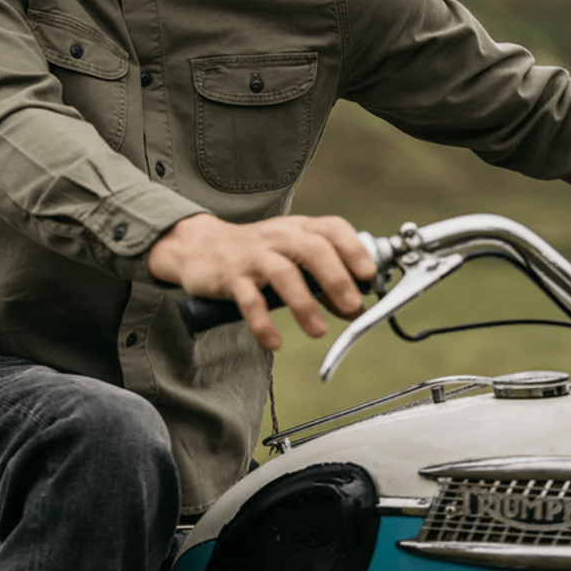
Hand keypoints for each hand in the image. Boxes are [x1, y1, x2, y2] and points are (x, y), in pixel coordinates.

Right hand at [147, 213, 375, 350]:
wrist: (202, 247)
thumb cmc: (259, 253)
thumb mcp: (292, 255)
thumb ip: (324, 277)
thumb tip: (358, 306)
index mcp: (299, 229)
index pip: (332, 228)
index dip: (354, 250)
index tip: (368, 276)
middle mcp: (279, 236)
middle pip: (313, 249)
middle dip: (336, 279)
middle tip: (351, 308)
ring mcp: (254, 255)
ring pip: (283, 273)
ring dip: (304, 304)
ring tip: (318, 331)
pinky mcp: (230, 277)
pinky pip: (248, 300)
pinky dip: (263, 323)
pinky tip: (275, 342)